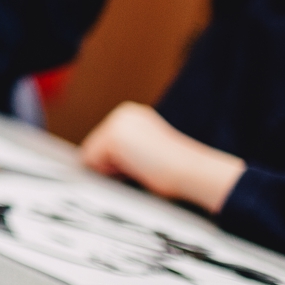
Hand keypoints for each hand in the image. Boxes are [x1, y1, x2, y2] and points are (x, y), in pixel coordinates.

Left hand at [80, 103, 244, 212]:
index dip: (120, 161)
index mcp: (133, 115)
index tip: (144, 163)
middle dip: (113, 162)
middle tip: (144, 166)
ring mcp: (116, 123)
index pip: (106, 142)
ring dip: (112, 167)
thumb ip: (128, 148)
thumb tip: (105, 160)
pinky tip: (135, 168)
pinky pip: (93, 162)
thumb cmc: (177, 169)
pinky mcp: (112, 137)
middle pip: (96, 146)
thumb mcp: (148, 150)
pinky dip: (110, 171)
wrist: (192, 170)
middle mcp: (123, 113)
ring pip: (94, 154)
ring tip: (141, 167)